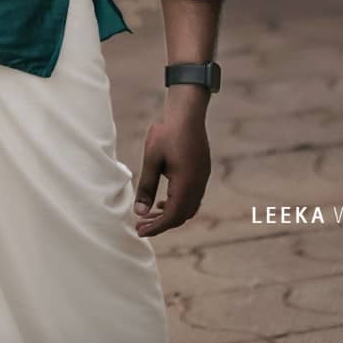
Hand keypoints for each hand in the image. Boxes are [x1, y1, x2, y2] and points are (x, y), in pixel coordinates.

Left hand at [134, 103, 211, 236]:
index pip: (172, 217)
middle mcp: (198, 185)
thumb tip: (139, 211)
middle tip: (141, 225)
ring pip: (188, 207)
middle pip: (181, 216)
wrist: (187, 111)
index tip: (140, 231)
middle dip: (161, 223)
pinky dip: (178, 203)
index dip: (156, 227)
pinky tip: (164, 199)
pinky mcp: (202, 172)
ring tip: (150, 213)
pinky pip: (192, 197)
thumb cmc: (167, 132)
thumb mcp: (152, 159)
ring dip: (170, 214)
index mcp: (186, 184)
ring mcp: (202, 178)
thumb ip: (146, 186)